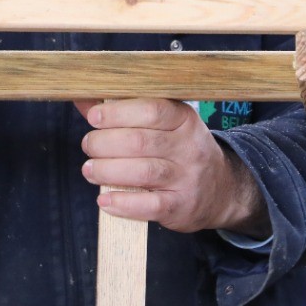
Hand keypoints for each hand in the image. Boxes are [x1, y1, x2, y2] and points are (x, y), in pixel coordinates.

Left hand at [76, 98, 267, 236]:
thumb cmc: (180, 151)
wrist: (221, 190)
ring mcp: (187, 178)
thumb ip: (125, 112)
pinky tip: (104, 199)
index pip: (152, 110)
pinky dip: (122, 203)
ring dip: (107, 171)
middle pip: (140, 142)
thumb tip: (84, 99)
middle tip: (88, 146)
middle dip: (104, 143)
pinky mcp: (181, 206)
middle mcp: (189, 147)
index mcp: (184, 120)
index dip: (118, 112)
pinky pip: (149, 205)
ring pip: (143, 172)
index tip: (94, 117)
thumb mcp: (164, 126)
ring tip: (90, 170)